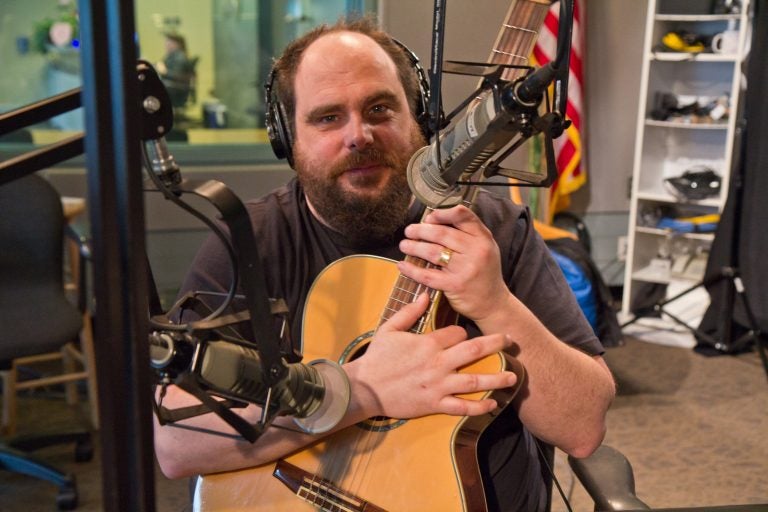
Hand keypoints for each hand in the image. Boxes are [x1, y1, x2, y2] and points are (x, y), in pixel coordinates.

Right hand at [346, 292, 518, 419]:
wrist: (364, 388)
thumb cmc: (376, 358)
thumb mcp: (389, 329)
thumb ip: (409, 312)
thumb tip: (425, 294)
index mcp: (427, 343)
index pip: (457, 333)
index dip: (464, 332)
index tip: (464, 336)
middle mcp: (437, 363)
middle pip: (474, 349)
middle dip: (496, 343)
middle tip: (510, 340)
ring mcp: (438, 385)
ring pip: (474, 380)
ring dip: (497, 378)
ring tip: (514, 376)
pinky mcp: (434, 404)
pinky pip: (462, 407)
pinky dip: (480, 407)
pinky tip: (493, 404)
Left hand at [397, 205, 509, 322]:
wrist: (493, 303)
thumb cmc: (484, 272)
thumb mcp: (485, 247)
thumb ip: (466, 233)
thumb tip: (433, 220)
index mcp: (483, 237)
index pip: (462, 216)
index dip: (441, 213)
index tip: (428, 217)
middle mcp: (476, 250)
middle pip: (442, 233)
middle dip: (421, 230)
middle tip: (409, 231)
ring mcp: (466, 268)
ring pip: (433, 252)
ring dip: (414, 247)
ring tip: (404, 245)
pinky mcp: (454, 285)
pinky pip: (428, 274)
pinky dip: (412, 270)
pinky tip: (403, 265)